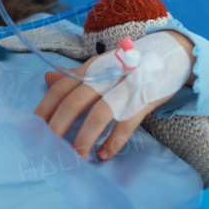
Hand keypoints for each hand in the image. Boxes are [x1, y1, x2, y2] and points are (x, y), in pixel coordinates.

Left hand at [37, 31, 194, 159]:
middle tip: (49, 145)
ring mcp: (126, 86)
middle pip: (75, 100)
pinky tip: (105, 154)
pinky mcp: (145, 99)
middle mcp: (105, 74)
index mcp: (92, 67)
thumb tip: (47, 78)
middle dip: (59, 125)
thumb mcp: (102, 64)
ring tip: (76, 156)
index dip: (46, 107)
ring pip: (99, 112)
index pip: (61, 86)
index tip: (35, 127)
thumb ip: (75, 74)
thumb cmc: (132, 63)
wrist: (173, 53)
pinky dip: (115, 140)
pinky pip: (127, 122)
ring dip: (85, 136)